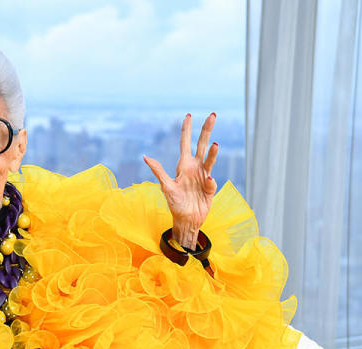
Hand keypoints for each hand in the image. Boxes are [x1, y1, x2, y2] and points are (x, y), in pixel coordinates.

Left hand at [143, 113, 218, 249]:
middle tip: (213, 115)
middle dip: (207, 130)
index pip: (185, 143)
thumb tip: (145, 157)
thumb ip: (158, 171)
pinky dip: (210, 181)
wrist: (186, 219)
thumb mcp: (166, 186)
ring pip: (210, 158)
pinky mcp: (211, 187)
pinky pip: (211, 181)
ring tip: (215, 144)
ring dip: (213, 152)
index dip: (186, 130)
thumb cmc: (175, 203)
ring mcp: (204, 176)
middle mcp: (195, 167)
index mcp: (183, 165)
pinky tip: (207, 182)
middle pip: (202, 144)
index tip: (188, 115)